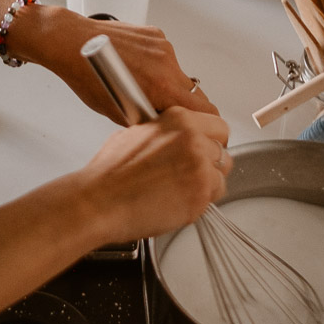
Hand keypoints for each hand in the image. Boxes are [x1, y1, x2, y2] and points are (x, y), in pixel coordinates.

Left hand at [11, 7, 219, 122]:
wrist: (73, 42)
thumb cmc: (87, 76)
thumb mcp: (118, 112)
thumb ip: (147, 120)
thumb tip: (162, 127)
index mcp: (163, 87)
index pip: (205, 110)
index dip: (204, 122)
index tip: (199, 127)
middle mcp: (168, 64)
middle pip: (194, 92)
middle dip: (183, 103)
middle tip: (162, 107)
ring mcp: (163, 47)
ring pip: (178, 73)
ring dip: (167, 82)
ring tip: (139, 83)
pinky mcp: (156, 35)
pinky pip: (166, 56)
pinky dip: (156, 64)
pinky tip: (135, 66)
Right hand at [74, 107, 231, 243]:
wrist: (99, 202)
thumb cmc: (109, 173)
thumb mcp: (136, 133)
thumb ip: (165, 132)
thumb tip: (174, 137)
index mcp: (178, 119)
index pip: (218, 126)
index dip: (211, 141)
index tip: (204, 149)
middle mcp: (192, 139)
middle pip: (223, 152)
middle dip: (210, 164)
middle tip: (189, 175)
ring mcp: (199, 167)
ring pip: (221, 176)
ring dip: (207, 185)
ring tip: (179, 190)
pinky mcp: (200, 194)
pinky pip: (213, 199)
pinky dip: (199, 203)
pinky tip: (176, 202)